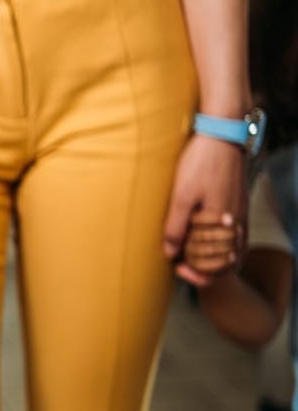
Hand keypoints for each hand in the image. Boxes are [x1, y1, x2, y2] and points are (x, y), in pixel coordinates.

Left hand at [163, 134, 245, 284]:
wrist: (222, 136)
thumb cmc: (201, 163)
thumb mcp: (182, 195)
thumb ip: (175, 227)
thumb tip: (170, 253)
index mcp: (224, 224)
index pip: (218, 267)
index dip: (196, 274)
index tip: (177, 268)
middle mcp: (237, 223)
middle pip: (226, 262)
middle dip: (203, 269)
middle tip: (179, 264)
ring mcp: (241, 214)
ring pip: (232, 250)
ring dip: (212, 258)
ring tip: (189, 256)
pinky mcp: (239, 205)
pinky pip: (235, 236)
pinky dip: (222, 245)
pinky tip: (204, 242)